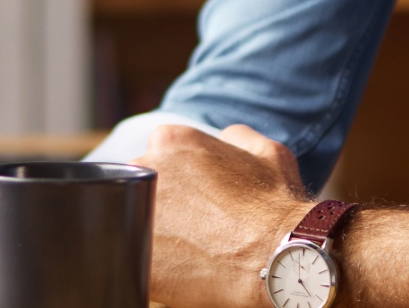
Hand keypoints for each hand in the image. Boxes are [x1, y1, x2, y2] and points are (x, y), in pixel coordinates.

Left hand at [130, 125, 315, 307]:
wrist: (274, 255)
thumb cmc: (275, 205)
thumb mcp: (268, 153)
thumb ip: (238, 138)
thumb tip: (226, 139)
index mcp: (170, 142)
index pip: (159, 157)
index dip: (178, 183)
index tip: (193, 202)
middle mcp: (145, 167)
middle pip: (141, 186)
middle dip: (163, 205)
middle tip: (191, 228)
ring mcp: (134, 208)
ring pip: (133, 220)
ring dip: (156, 232)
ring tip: (186, 250)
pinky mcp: (134, 251)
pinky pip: (134, 256)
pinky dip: (154, 264)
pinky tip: (180, 271)